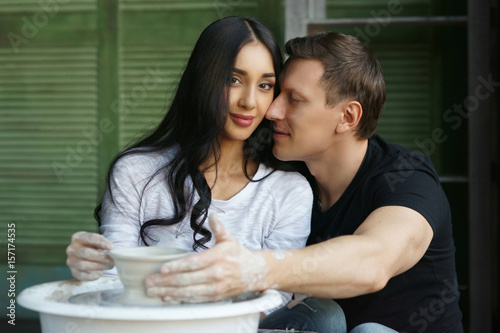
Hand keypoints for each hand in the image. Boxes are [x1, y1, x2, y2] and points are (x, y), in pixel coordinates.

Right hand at [66, 231, 113, 280]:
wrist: (90, 256)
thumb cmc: (95, 246)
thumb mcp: (99, 241)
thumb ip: (104, 243)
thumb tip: (111, 249)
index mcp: (78, 237)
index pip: (89, 238)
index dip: (101, 242)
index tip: (111, 247)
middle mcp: (72, 249)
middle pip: (86, 252)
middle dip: (101, 257)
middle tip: (112, 260)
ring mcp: (71, 261)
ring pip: (83, 265)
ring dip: (99, 266)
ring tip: (109, 266)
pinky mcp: (73, 271)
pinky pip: (81, 275)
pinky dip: (92, 276)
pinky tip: (100, 274)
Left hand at [145, 214, 267, 302]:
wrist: (255, 272)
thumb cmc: (238, 254)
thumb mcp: (229, 238)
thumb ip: (218, 227)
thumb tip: (212, 215)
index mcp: (217, 258)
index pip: (193, 263)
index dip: (177, 267)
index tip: (162, 269)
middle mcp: (216, 274)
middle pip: (187, 279)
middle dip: (166, 282)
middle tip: (150, 282)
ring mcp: (215, 288)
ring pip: (189, 291)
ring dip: (169, 292)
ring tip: (154, 292)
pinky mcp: (215, 297)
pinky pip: (195, 299)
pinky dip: (181, 299)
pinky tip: (168, 298)